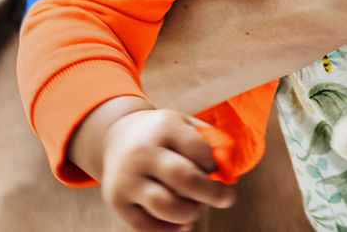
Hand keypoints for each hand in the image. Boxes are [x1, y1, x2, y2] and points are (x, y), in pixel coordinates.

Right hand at [100, 107, 234, 231]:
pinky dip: (169, 230)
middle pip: (184, 179)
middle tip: (227, 199)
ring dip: (190, 212)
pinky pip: (145, 227)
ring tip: (198, 207)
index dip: (217, 165)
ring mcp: (127, 179)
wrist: (118, 138)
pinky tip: (183, 223)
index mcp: (164, 128)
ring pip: (164, 206)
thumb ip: (211, 143)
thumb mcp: (186, 124)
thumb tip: (229, 172)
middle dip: (211, 193)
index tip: (223, 172)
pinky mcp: (117, 202)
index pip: (199, 150)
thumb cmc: (164, 135)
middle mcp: (142, 153)